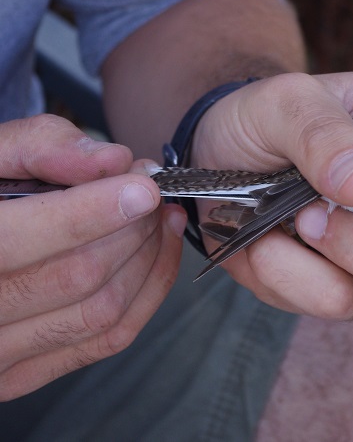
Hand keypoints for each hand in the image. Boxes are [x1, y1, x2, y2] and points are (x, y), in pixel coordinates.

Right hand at [0, 115, 183, 400]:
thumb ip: (39, 148)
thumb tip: (111, 161)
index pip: (19, 242)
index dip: (92, 213)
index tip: (143, 187)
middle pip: (76, 277)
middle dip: (132, 230)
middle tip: (153, 193)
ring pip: (100, 314)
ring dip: (148, 261)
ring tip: (161, 218)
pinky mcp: (20, 375)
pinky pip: (105, 341)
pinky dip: (146, 294)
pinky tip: (157, 254)